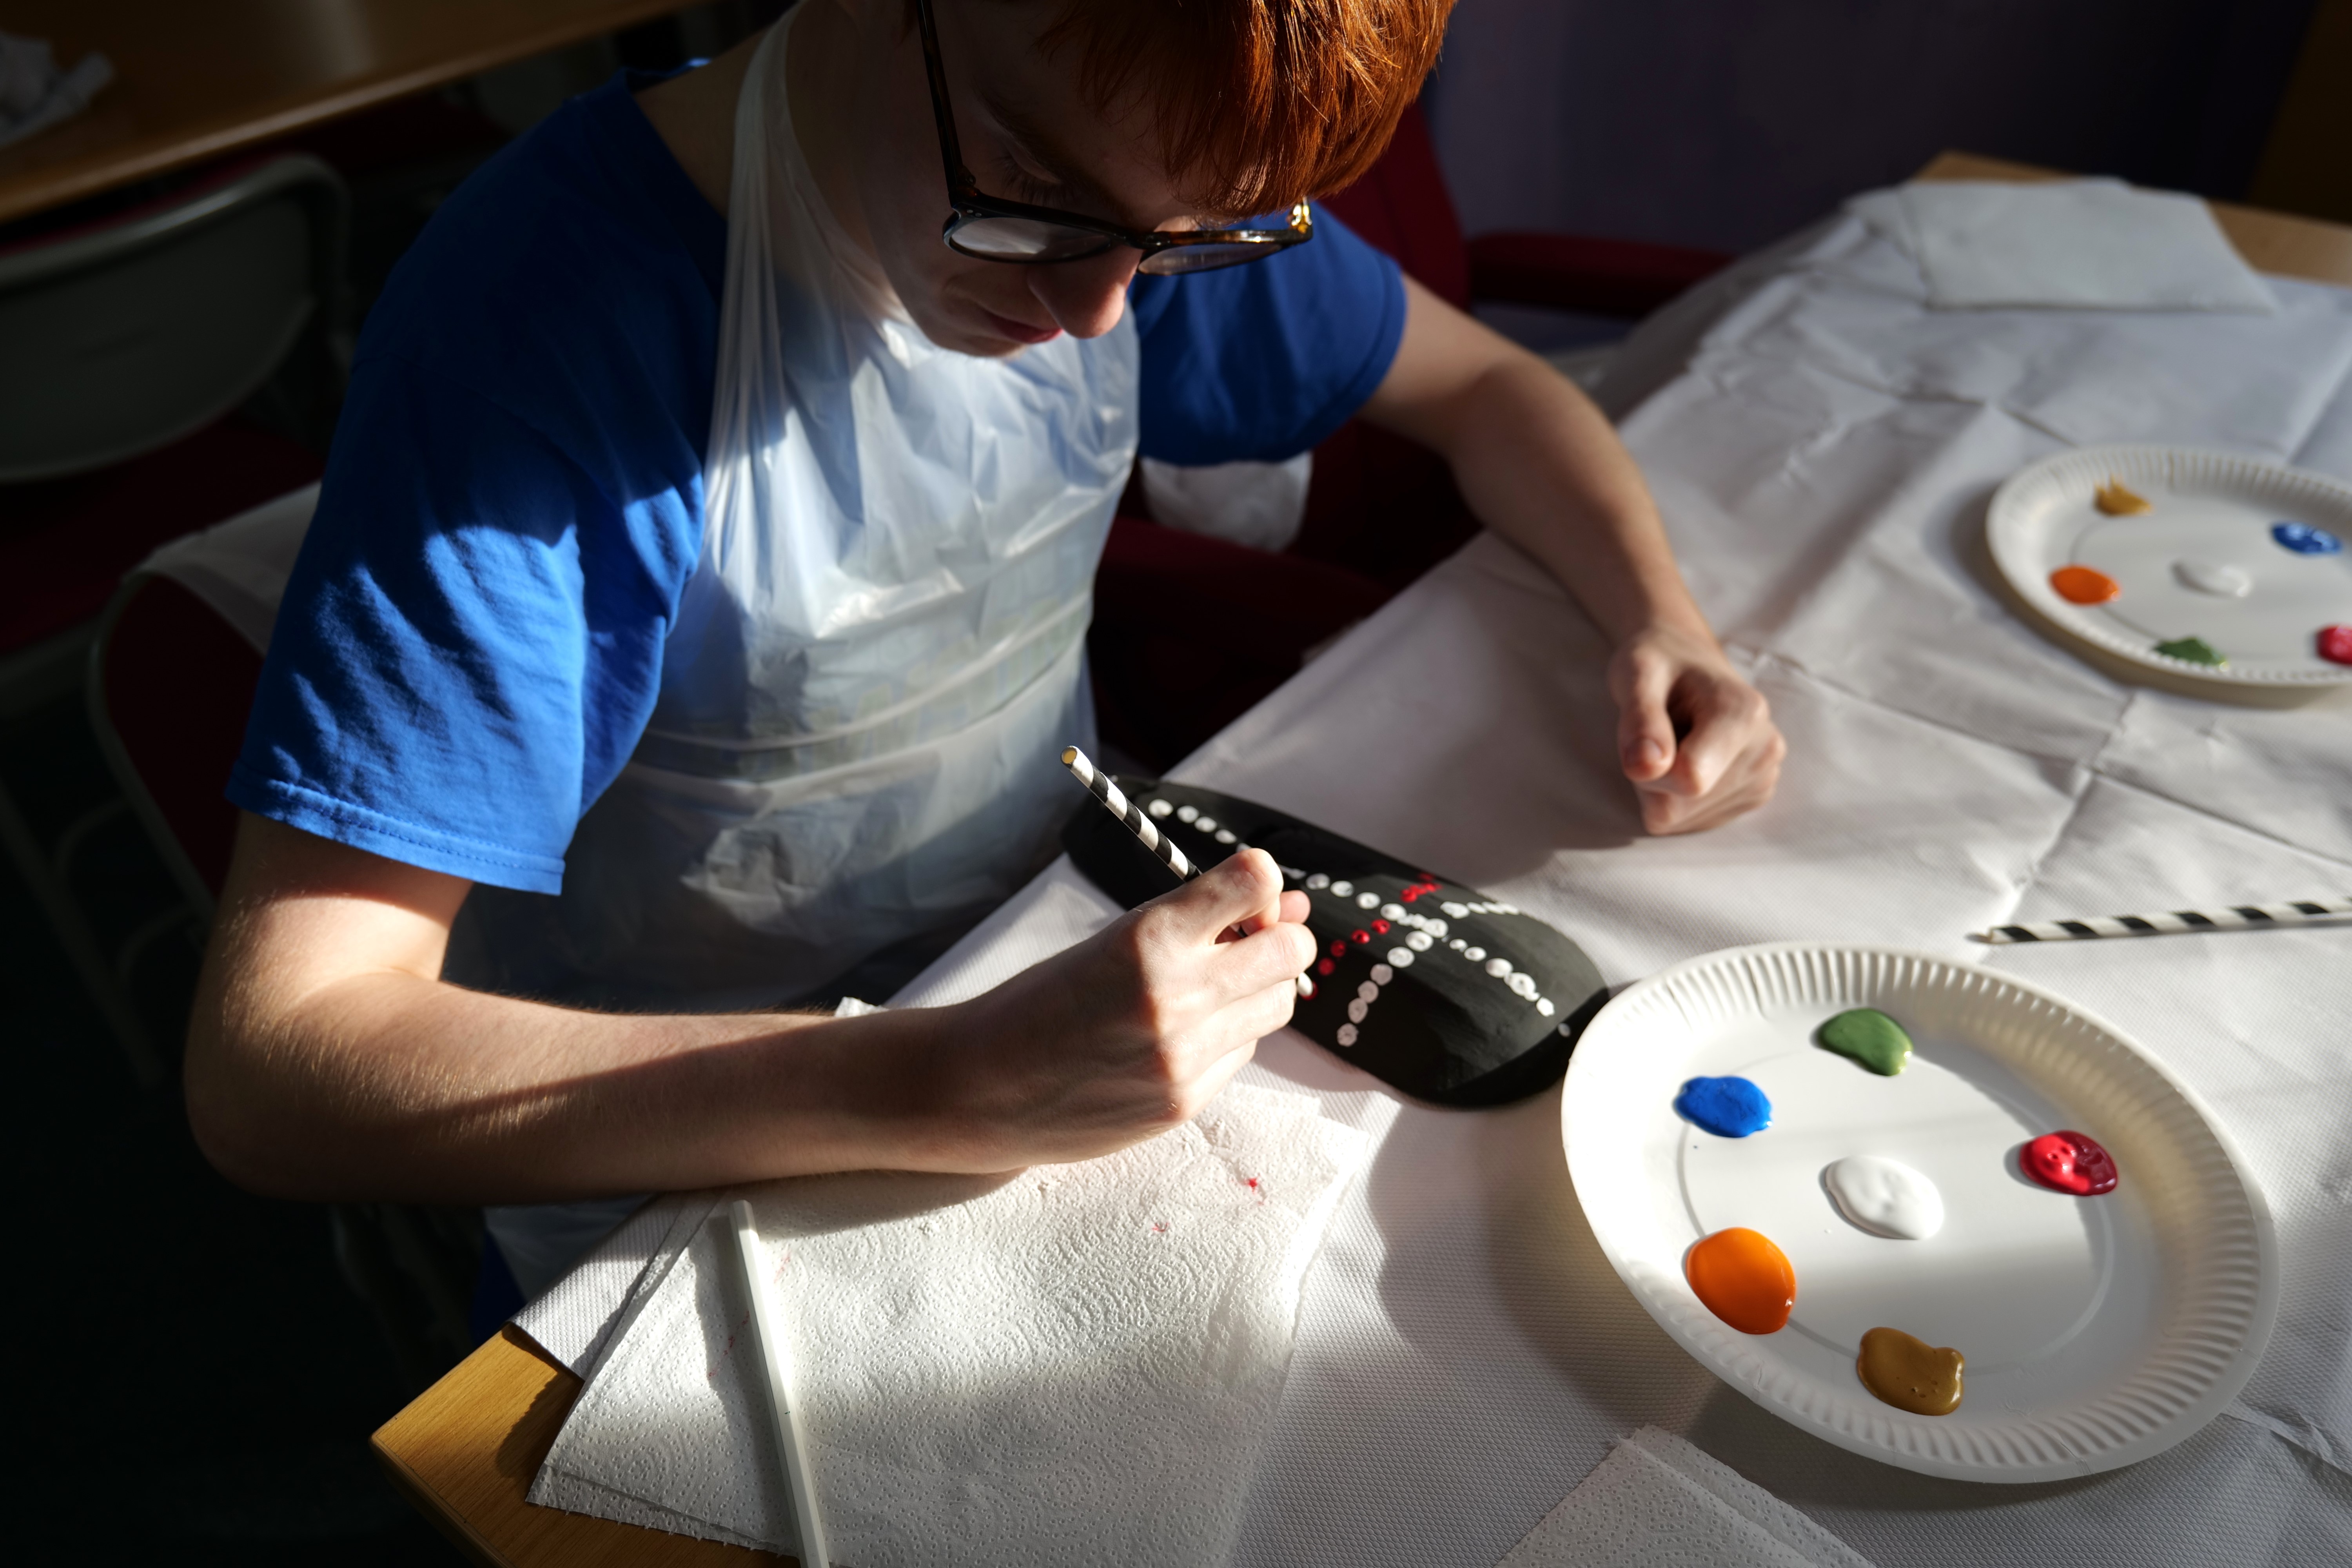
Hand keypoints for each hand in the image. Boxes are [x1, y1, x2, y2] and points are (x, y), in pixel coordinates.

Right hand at [932, 849, 1314, 1167]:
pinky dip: (1224, 1038)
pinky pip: (1242, 1052)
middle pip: (1291, 951)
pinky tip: (1174, 1039)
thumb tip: (1288, 904)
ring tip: (1203, 993)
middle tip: (1243, 944)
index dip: (1261, 883)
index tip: (1245, 896)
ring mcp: (1184, 1056)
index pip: (1255, 881)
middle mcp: (1175, 995)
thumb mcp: (1110, 940)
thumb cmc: (1042, 1003)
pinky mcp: (1185, 1102)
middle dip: (1279, 940)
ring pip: (1277, 1005)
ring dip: (1255, 991)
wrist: (980, 1087)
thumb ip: (1197, 922)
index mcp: (1148, 937)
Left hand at [1607, 622, 1785, 834]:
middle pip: (1683, 804)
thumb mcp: (1636, 675)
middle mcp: (1766, 750)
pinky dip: (1677, 797)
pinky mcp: (1753, 797)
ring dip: (1664, 787)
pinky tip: (1690, 758)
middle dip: (1654, 777)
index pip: (1688, 780)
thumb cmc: (1658, 665)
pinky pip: (1691, 821)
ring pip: (1684, 817)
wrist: (1686, 663)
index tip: (1646, 731)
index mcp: (1744, 713)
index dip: (1649, 766)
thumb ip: (1640, 720)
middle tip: (1661, 733)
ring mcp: (1764, 778)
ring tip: (1678, 740)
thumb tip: (1645, 769)